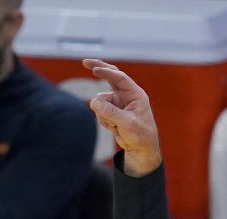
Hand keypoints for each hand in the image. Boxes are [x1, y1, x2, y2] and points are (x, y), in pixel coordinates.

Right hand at [82, 58, 161, 176]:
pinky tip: (114, 128)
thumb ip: (110, 112)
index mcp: (136, 94)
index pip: (119, 77)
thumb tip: (93, 101)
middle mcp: (127, 96)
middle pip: (110, 77)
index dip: (106, 72)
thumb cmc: (141, 135)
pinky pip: (99, 110)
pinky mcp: (112, 111)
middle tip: (85, 62)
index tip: (94, 69)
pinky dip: (103, 120)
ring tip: (116, 126)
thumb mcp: (127, 123)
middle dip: (99, 70)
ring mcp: (118, 102)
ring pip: (100, 101)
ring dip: (104, 114)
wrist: (140, 149)